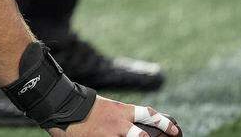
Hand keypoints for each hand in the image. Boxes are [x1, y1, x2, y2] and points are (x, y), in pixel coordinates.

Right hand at [46, 99, 178, 136]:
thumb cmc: (85, 106)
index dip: (165, 124)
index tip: (176, 130)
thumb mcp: (107, 107)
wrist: (65, 106)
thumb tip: (135, 124)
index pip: (150, 115)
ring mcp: (110, 134)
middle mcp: (119, 123)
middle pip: (143, 134)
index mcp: (122, 111)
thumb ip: (121, 116)